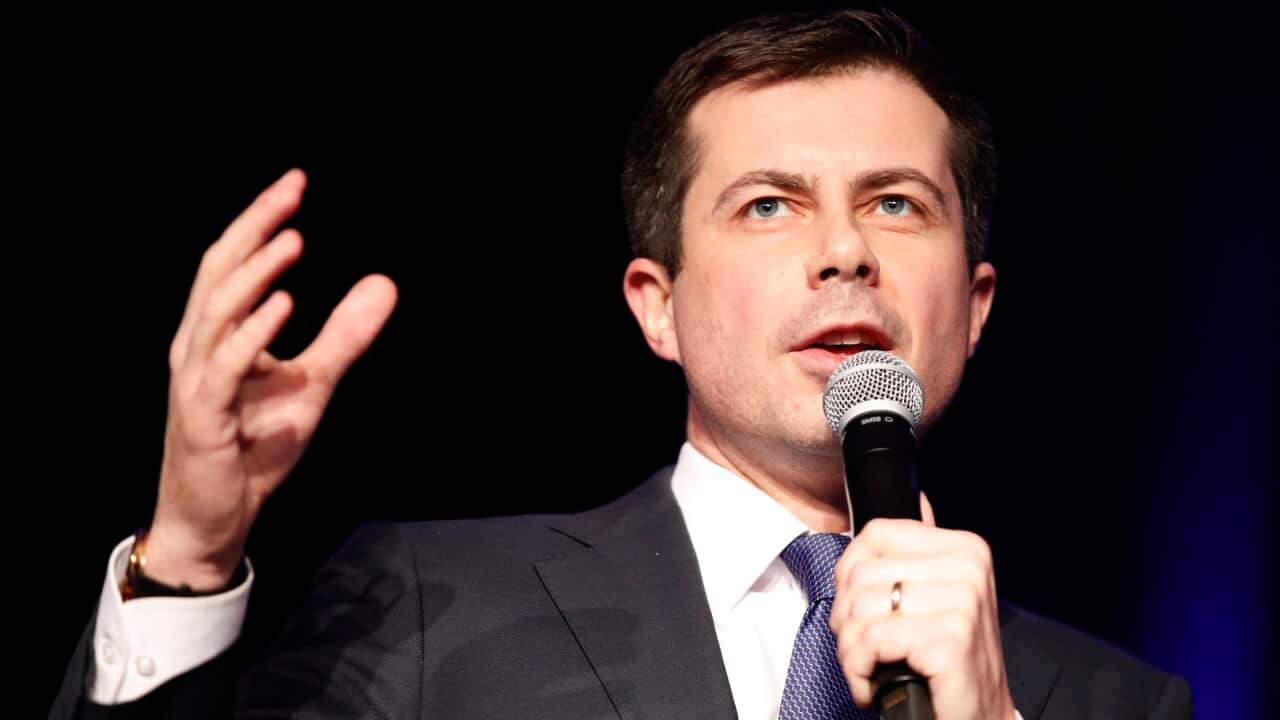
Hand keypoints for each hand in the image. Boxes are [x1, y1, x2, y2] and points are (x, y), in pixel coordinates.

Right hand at [144, 169, 397, 588]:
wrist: (215, 518)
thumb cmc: (252, 449)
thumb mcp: (312, 382)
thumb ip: (345, 335)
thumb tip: (385, 284)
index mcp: (217, 333)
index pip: (232, 262)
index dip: (260, 220)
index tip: (295, 182)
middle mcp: (198, 347)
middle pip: (219, 270)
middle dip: (255, 226)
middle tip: (292, 190)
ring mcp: (196, 380)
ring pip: (217, 310)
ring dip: (256, 272)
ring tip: (293, 239)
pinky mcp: (203, 416)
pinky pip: (225, 365)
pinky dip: (254, 332)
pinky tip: (285, 304)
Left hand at [829, 493, 1016, 719]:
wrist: (980, 718)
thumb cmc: (948, 664)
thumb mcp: (937, 598)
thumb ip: (914, 556)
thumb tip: (903, 505)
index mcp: (964, 548)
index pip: (875, 533)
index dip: (849, 573)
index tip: (856, 608)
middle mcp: (968, 566)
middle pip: (860, 574)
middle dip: (845, 620)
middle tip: (860, 650)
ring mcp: (963, 599)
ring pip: (860, 608)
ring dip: (850, 649)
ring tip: (868, 667)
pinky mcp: (950, 636)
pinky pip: (871, 639)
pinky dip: (859, 669)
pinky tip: (873, 685)